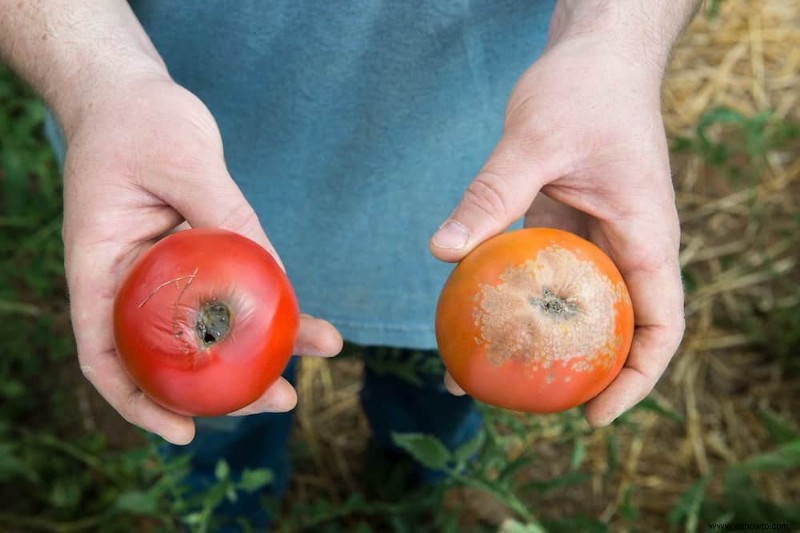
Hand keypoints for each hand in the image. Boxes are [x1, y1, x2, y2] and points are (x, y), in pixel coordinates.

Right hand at [62, 73, 341, 444]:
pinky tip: (303, 315)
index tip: (184, 431)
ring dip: (255, 351)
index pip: (105, 354)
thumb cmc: (139, 119)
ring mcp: (164, 269)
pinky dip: (261, 308)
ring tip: (319, 348)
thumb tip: (276, 274)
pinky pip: (227, 290)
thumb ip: (225, 213)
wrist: (130, 94)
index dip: (138, 403)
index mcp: (100, 267)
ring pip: (205, 327)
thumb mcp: (182, 158)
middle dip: (222, 390)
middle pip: (165, 356)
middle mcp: (129, 279)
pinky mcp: (196, 250)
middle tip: (284, 399)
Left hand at [431, 31, 684, 425]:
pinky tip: (469, 312)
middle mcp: (626, 246)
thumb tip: (442, 251)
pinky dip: (513, 299)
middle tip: (521, 402)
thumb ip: (493, 195)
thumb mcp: (535, 139)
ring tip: (478, 372)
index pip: (660, 325)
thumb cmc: (585, 89)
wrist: (594, 56)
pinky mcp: (564, 225)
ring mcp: (595, 237)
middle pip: (615, 330)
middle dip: (579, 374)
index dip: (637, 380)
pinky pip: (542, 274)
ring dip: (536, 341)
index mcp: (645, 236)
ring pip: (573, 306)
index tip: (594, 415)